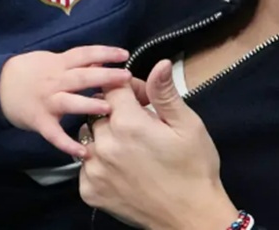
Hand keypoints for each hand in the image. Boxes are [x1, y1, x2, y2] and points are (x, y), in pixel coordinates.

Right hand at [0, 46, 131, 159]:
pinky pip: (54, 135)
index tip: (124, 54)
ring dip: (89, 105)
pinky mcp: (40, 121)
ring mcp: (47, 101)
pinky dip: (67, 144)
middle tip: (126, 78)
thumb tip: (101, 60)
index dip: (105, 53)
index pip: (85, 54)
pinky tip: (82, 152)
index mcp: (60, 63)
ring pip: (70, 101)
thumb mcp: (53, 60)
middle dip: (105, 76)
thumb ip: (75, 62)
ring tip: (109, 109)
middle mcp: (55, 80)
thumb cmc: (30, 70)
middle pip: (82, 76)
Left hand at [79, 61, 238, 229]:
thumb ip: (165, 93)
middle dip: (116, 109)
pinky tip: (120, 165)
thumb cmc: (193, 167)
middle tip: (141, 123)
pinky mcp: (89, 191)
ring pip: (89, 135)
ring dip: (104, 133)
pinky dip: (99, 159)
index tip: (145, 98)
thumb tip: (158, 63)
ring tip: (129, 145)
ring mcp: (94, 170)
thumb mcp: (187, 125)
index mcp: (128, 123)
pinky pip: (85, 163)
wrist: (190, 218)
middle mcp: (104, 145)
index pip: (112, 86)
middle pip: (99, 109)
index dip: (129, 86)